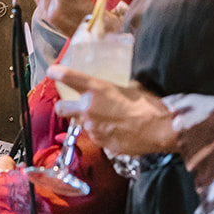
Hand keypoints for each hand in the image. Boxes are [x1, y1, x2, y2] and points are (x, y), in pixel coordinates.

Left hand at [49, 66, 176, 155]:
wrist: (160, 130)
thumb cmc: (150, 105)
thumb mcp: (131, 88)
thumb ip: (116, 88)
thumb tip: (117, 86)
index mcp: (97, 89)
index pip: (68, 77)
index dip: (56, 73)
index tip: (53, 71)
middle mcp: (88, 109)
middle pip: (61, 108)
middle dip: (64, 106)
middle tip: (71, 104)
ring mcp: (92, 128)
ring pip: (78, 124)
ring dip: (85, 120)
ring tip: (103, 118)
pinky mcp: (99, 143)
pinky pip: (93, 136)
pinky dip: (99, 132)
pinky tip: (113, 129)